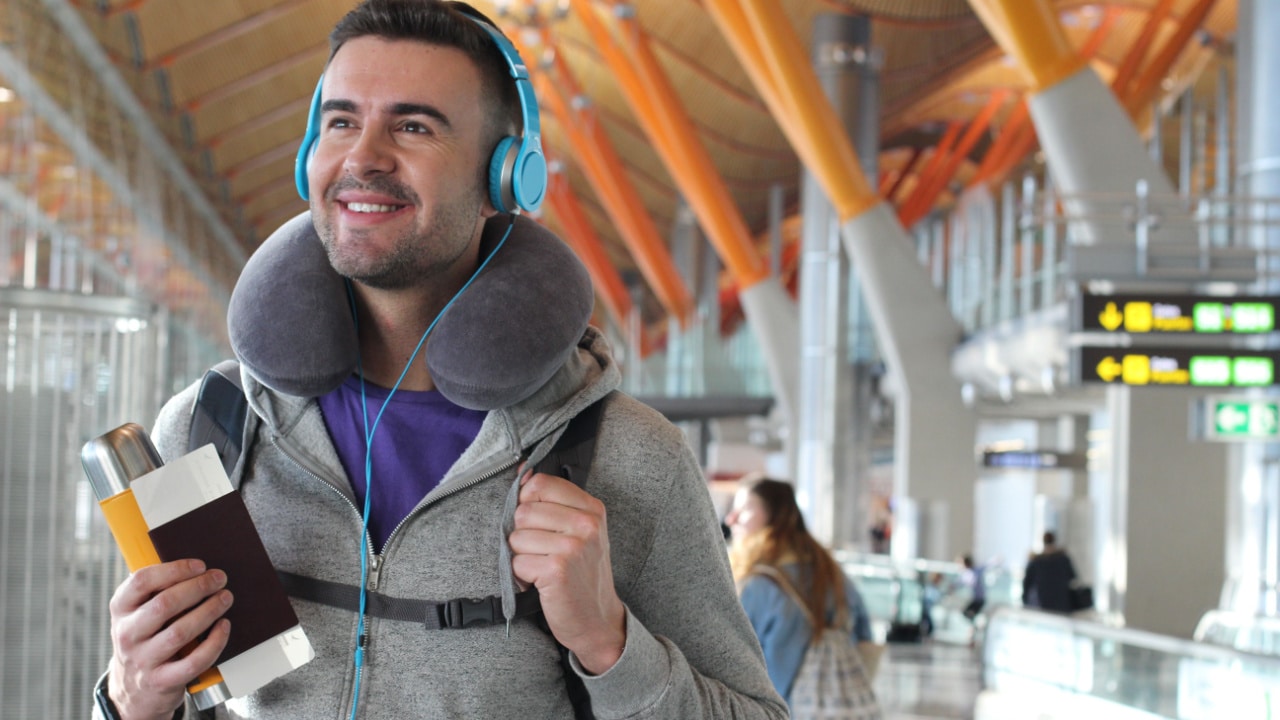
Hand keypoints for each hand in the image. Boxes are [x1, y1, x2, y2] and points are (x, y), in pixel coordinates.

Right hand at [107, 559, 232, 719]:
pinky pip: (193, 661)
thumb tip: (197, 567)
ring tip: (225, 598)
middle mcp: (127, 634)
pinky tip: (223, 626)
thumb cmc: (145, 638)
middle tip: (219, 579)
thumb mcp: (138, 613)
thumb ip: (156, 591)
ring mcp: (143, 660)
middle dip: (198, 587)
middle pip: (164, 604)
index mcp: (121, 609)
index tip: (200, 565)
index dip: (174, 570)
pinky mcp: (161, 681)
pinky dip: (214, 642)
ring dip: (209, 611)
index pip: (141, 581)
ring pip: (180, 632)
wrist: (134, 690)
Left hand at [508, 471, 626, 674]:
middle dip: (524, 535)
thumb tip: (522, 473)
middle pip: (524, 511)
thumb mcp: (580, 531)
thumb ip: (554, 502)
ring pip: (516, 537)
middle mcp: (586, 524)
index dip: (526, 501)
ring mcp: (573, 546)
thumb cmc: (583, 574)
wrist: (598, 619)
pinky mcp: (558, 569)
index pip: (540, 483)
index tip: (535, 521)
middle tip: (543, 552)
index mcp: (592, 508)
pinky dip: (523, 576)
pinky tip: (542, 582)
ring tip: (544, 567)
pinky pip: (517, 562)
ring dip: (522, 557)